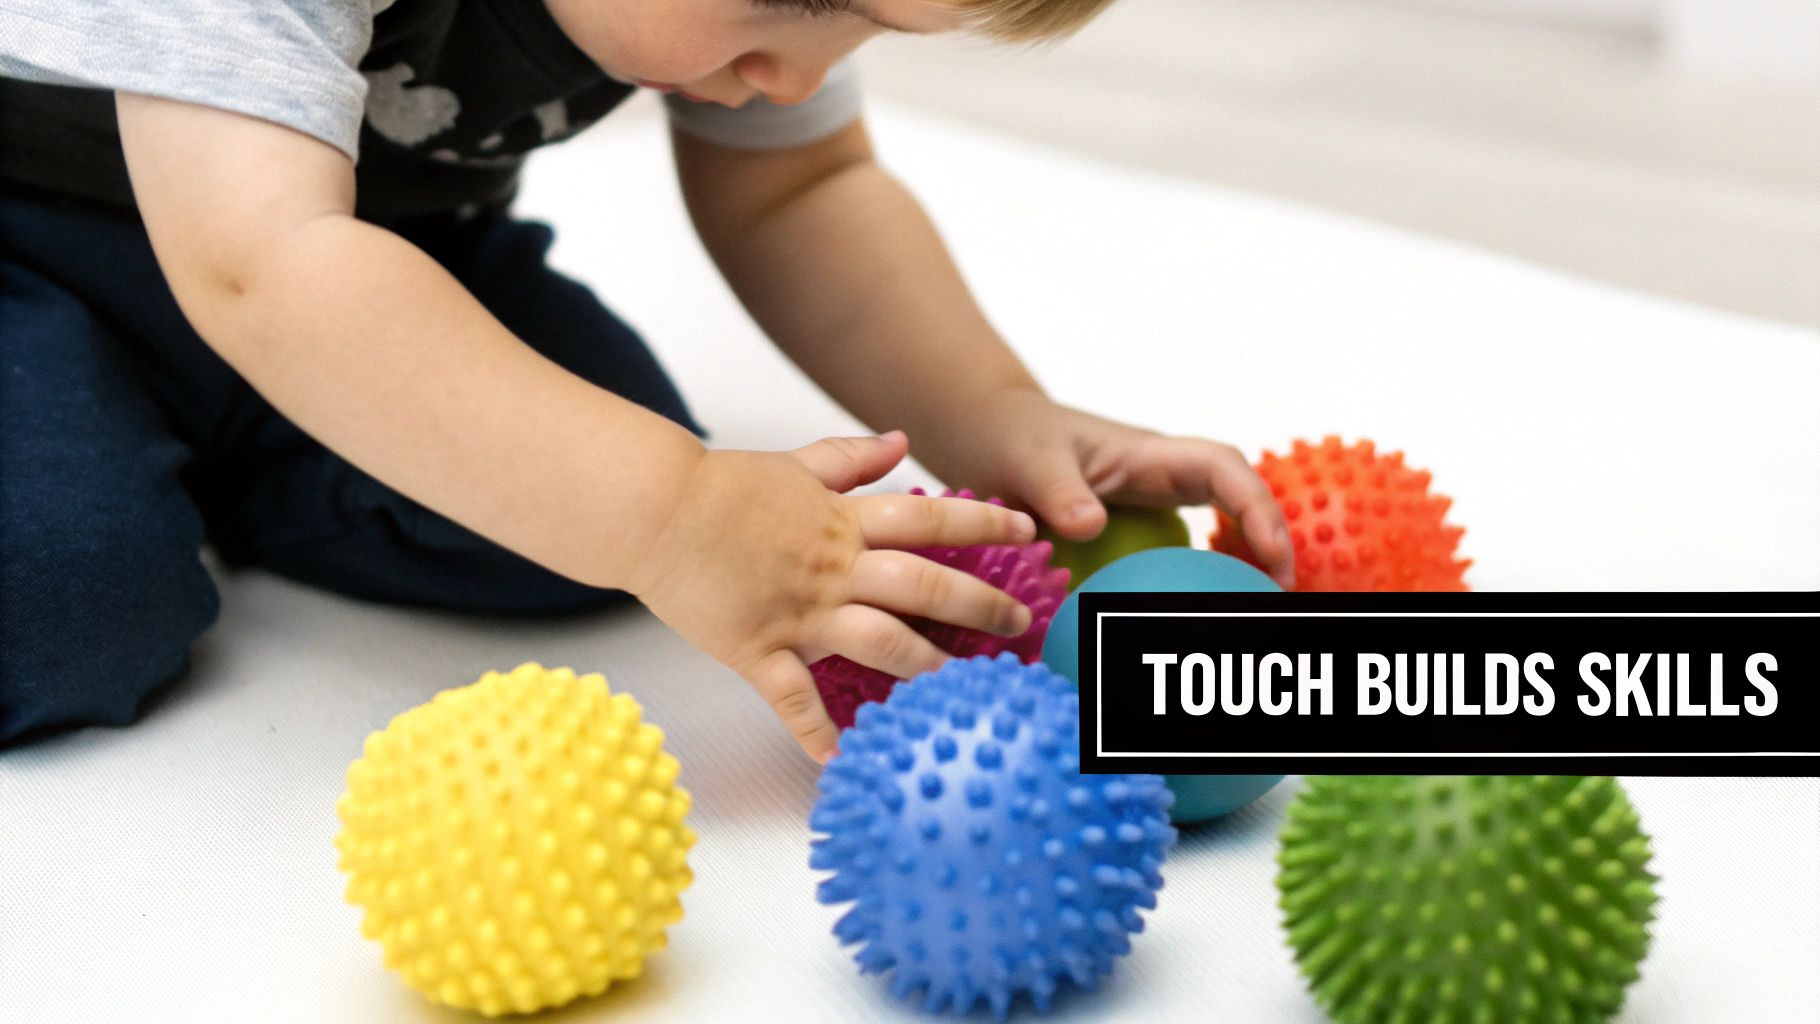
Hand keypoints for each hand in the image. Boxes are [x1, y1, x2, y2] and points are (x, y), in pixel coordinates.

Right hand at [629, 431, 1037, 761]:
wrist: (654, 508)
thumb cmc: (720, 487)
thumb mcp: (793, 463)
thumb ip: (849, 457)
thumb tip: (897, 441)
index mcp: (842, 521)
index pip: (929, 518)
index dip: (983, 521)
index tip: (1028, 530)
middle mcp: (832, 567)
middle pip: (922, 583)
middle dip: (980, 603)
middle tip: (1019, 622)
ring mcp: (797, 610)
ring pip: (877, 640)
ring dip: (924, 665)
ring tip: (961, 687)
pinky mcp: (757, 648)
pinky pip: (792, 696)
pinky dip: (815, 730)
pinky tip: (840, 759)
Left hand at [916, 388, 1295, 588]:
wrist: (989, 432)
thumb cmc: (1013, 436)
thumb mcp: (1029, 460)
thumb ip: (1057, 491)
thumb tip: (1090, 526)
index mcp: (1148, 454)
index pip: (1221, 468)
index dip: (1255, 505)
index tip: (1270, 550)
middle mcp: (1162, 476)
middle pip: (1238, 498)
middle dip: (1269, 538)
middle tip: (1280, 593)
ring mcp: (1152, 502)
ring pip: (1217, 525)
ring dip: (1241, 561)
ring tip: (1251, 609)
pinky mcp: (1134, 528)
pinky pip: (1179, 552)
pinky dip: (1196, 579)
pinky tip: (1190, 617)